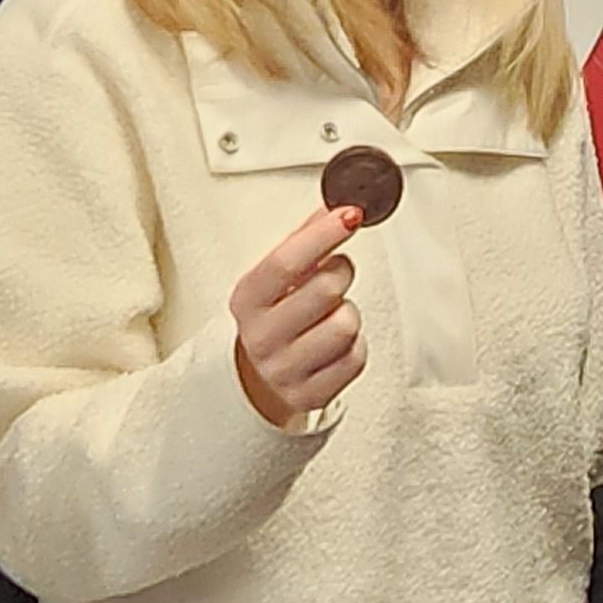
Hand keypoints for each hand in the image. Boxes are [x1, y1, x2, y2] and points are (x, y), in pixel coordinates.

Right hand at [230, 203, 364, 426]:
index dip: (322, 235)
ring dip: (348, 313)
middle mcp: (261, 337)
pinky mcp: (310, 396)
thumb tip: (333, 206)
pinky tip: (333, 343)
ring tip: (330, 315)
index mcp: (247, 299)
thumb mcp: (274, 278)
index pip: (286, 262)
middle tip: (334, 274)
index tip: (350, 214)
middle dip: (340, 274)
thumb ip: (303, 241)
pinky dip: (354, 346)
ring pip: (346, 325)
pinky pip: (355, 358)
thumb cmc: (271, 318)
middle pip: (325, 291)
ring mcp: (285, 370)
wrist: (254, 380)